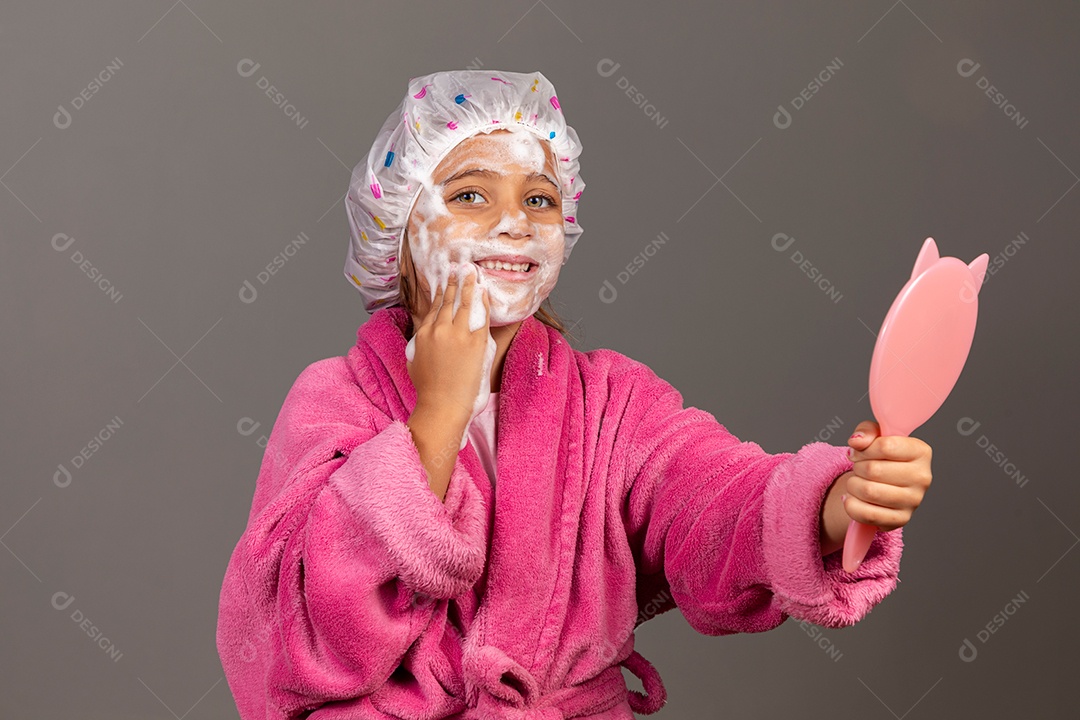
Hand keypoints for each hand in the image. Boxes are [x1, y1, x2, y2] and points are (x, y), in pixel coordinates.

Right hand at [406, 265, 490, 429]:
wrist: (442, 405)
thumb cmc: (428, 390)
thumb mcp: (415, 362)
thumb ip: (419, 345)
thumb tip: (425, 337)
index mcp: (423, 334)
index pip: (434, 308)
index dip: (440, 295)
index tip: (444, 284)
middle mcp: (439, 329)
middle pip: (447, 301)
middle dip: (453, 283)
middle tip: (458, 269)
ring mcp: (458, 334)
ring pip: (463, 303)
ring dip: (468, 285)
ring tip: (471, 273)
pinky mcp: (475, 342)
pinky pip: (481, 316)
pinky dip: (483, 302)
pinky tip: (484, 292)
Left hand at [843, 420, 932, 531]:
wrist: (882, 485)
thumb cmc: (881, 458)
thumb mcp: (874, 436)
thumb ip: (866, 431)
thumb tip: (857, 441)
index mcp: (921, 452)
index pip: (885, 446)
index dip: (864, 449)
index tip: (860, 451)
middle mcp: (922, 477)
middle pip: (873, 470)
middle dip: (857, 467)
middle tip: (859, 468)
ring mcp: (913, 501)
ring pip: (868, 491)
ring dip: (852, 485)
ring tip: (856, 482)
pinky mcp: (900, 520)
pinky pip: (865, 513)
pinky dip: (851, 504)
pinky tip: (854, 498)